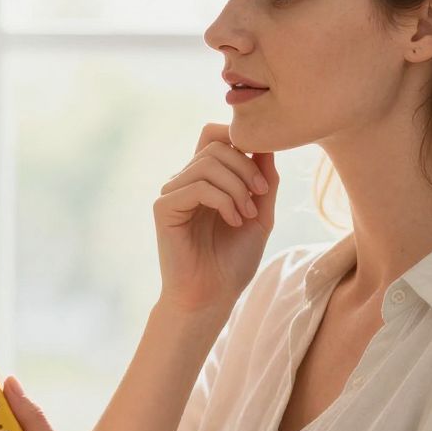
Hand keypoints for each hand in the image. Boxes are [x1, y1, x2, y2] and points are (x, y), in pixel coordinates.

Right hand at [154, 124, 277, 317]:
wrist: (212, 297)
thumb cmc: (233, 260)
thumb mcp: (260, 214)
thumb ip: (264, 180)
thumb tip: (267, 144)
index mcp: (206, 178)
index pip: (215, 134)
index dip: (241, 140)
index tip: (263, 176)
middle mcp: (185, 180)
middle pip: (217, 145)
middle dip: (247, 168)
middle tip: (260, 199)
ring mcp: (172, 192)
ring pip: (208, 163)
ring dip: (238, 188)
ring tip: (247, 215)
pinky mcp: (164, 208)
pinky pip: (197, 186)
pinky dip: (224, 201)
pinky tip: (233, 222)